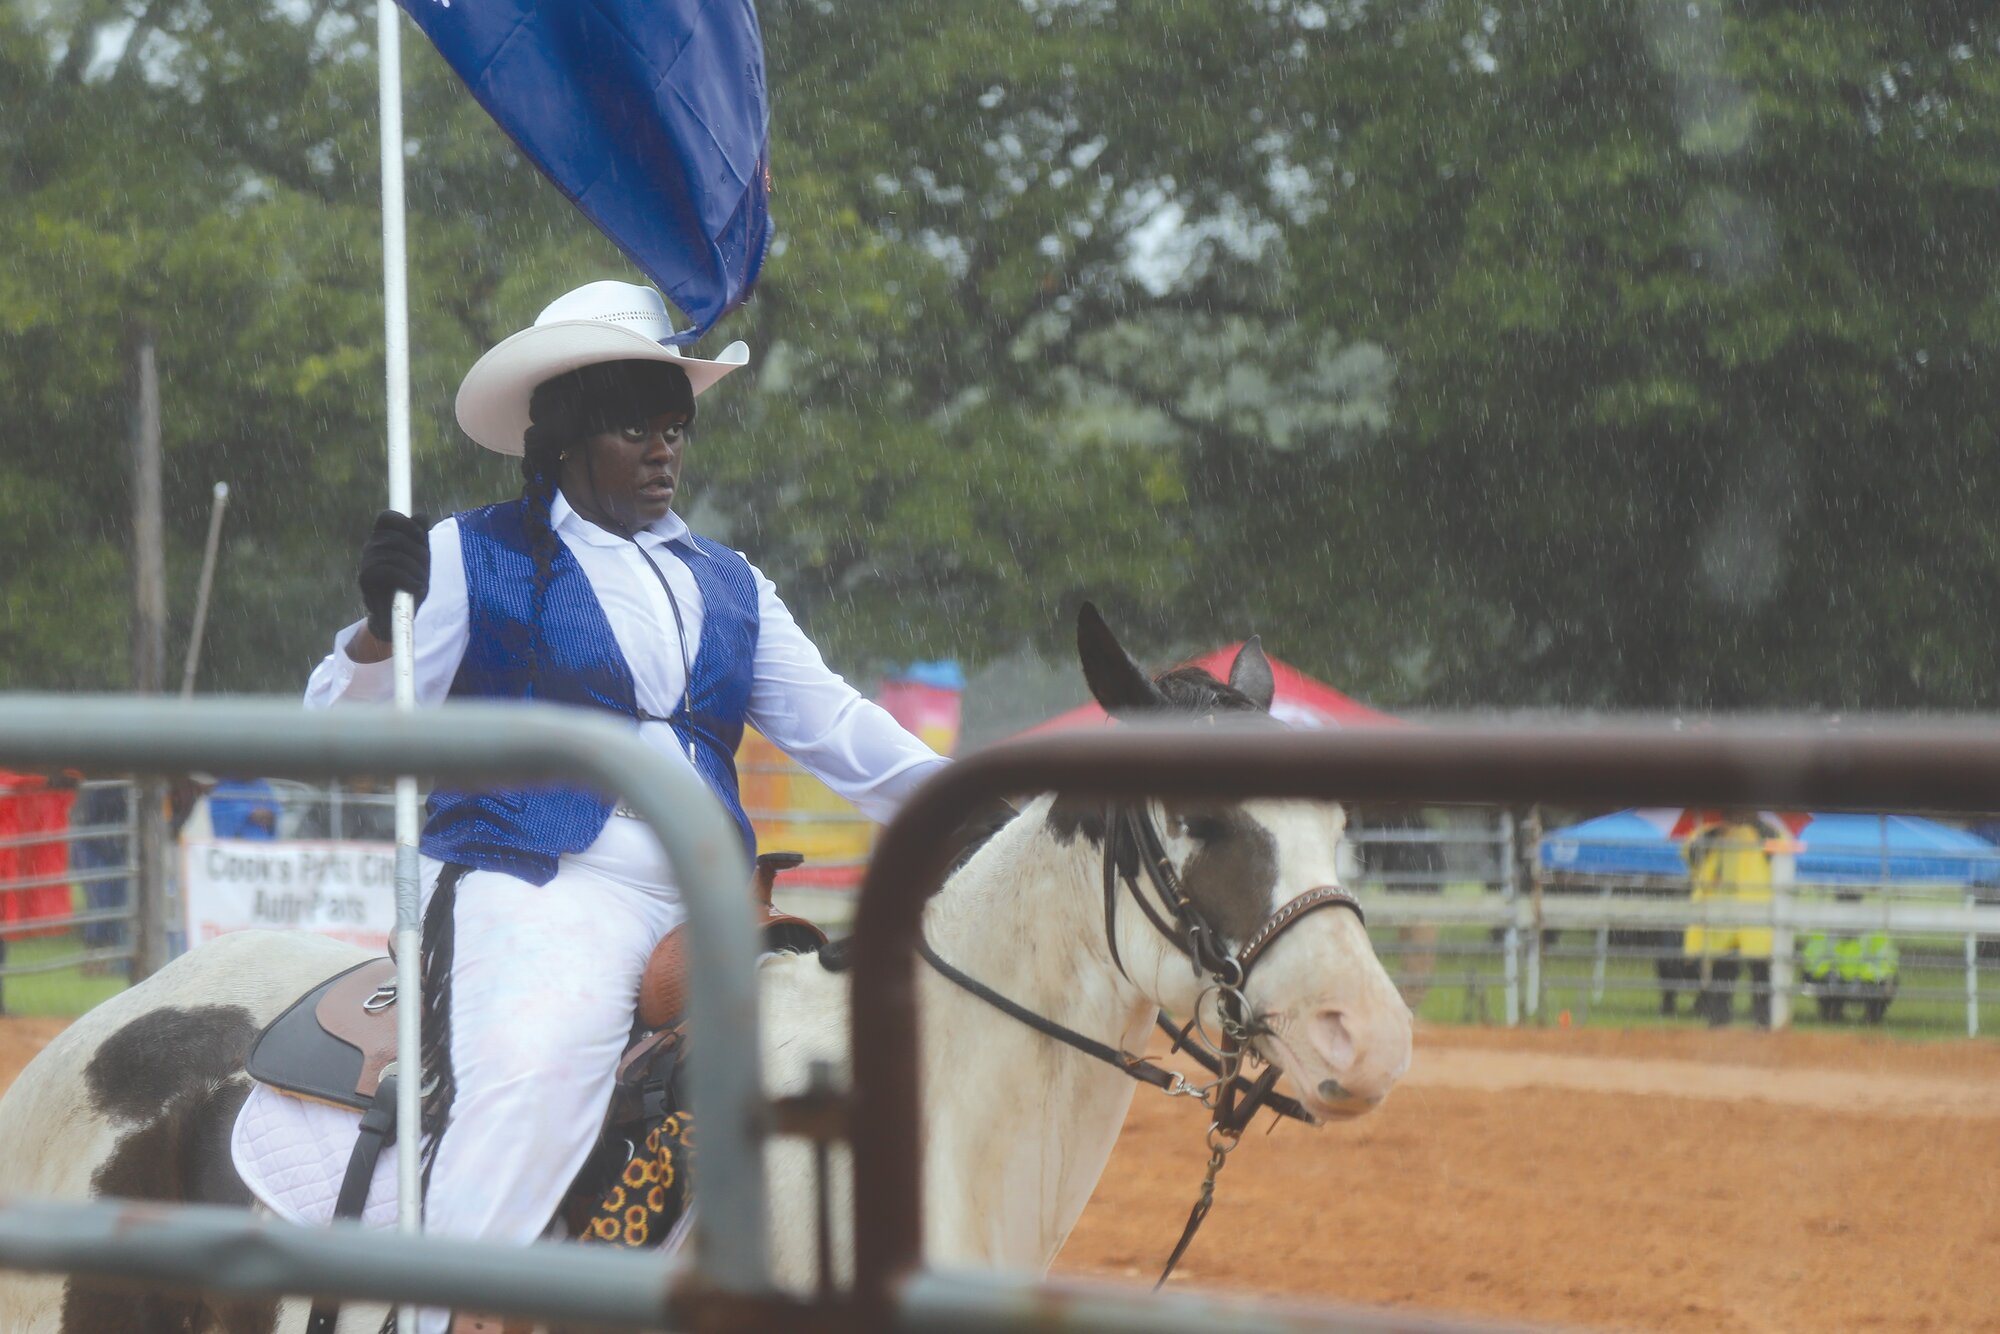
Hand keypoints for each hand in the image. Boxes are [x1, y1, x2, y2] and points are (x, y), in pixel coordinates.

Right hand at [357, 510, 430, 639]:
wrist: (396, 615)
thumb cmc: (410, 584)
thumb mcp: (421, 560)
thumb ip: (421, 538)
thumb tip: (421, 514)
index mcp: (383, 538)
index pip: (387, 517)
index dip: (405, 523)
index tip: (421, 538)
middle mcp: (371, 546)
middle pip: (396, 537)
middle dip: (418, 552)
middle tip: (426, 569)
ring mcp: (366, 562)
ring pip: (394, 555)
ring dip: (415, 569)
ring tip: (421, 582)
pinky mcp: (365, 579)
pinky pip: (388, 570)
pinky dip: (407, 579)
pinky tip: (415, 588)